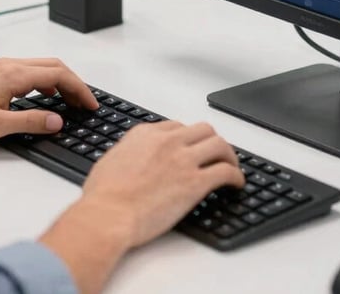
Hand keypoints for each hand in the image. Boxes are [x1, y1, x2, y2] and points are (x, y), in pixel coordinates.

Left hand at [0, 57, 97, 141]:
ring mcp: (4, 67)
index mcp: (14, 74)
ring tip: (71, 100)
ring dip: (61, 81)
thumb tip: (57, 120)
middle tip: (86, 103)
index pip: (59, 74)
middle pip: (55, 66)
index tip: (90, 103)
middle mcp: (11, 65)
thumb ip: (30, 122)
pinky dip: (47, 80)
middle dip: (74, 83)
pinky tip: (46, 95)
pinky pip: (31, 71)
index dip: (79, 88)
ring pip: (43, 66)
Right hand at [81, 120, 244, 247]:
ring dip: (229, 155)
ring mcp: (183, 160)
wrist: (108, 214)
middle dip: (212, 141)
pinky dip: (236, 176)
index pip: (176, 126)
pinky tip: (236, 184)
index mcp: (146, 134)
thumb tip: (131, 158)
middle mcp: (168, 141)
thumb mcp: (111, 161)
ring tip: (231, 166)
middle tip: (216, 153)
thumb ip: (127, 154)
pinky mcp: (195, 182)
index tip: (192, 147)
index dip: (188, 138)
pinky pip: (225, 172)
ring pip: (219, 144)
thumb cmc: (103, 196)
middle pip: (203, 130)